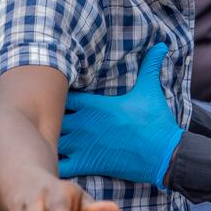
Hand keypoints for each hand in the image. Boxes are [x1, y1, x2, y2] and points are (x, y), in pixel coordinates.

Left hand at [56, 43, 184, 185]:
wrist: (164, 154)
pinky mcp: (88, 164)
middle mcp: (85, 123)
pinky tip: (54, 161)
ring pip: (52, 140)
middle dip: (47, 116)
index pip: (63, 95)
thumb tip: (160, 45)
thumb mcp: (150, 90)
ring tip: (46, 138)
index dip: (56, 94)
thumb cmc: (155, 121)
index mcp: (95, 105)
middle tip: (46, 117)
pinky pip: (61, 165)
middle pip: (51, 116)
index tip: (56, 95)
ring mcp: (84, 145)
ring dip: (48, 138)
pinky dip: (54, 163)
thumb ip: (150, 67)